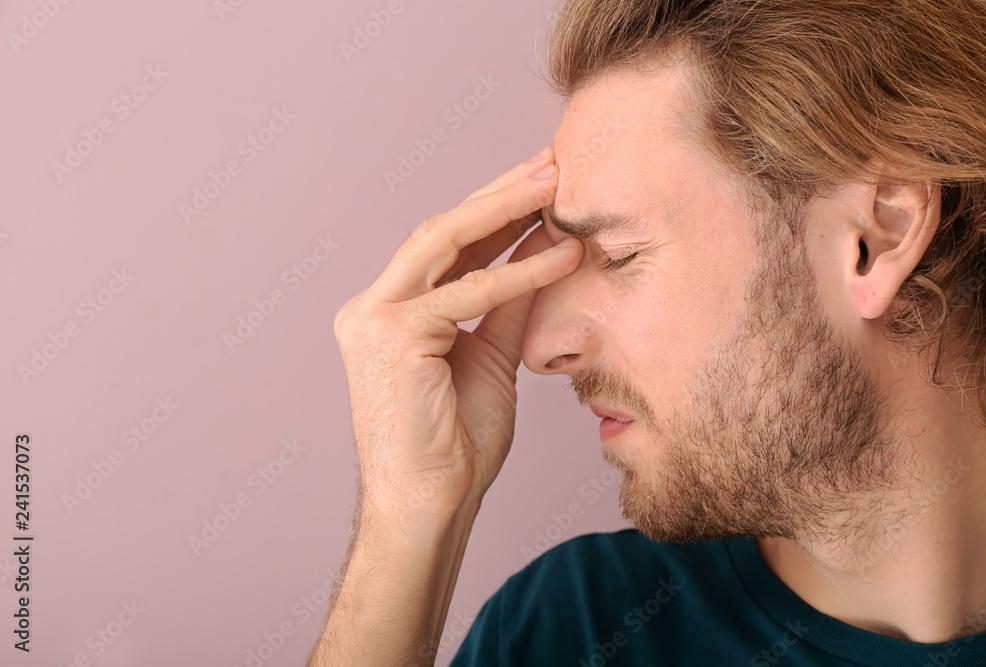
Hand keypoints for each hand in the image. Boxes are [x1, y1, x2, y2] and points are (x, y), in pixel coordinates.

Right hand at [333, 148, 580, 519]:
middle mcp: (371, 306)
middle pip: (442, 231)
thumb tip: (541, 251)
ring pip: (445, 242)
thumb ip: (507, 307)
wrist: (427, 507)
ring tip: (557, 183)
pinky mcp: (391, 334)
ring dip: (505, 208)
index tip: (542, 183)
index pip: (447, 248)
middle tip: (553, 161)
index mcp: (390, 312)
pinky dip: (519, 272)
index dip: (496, 211)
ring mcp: (373, 317)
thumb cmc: (455, 445)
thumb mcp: (490, 359)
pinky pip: (469, 293)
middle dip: (500, 193)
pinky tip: (562, 252)